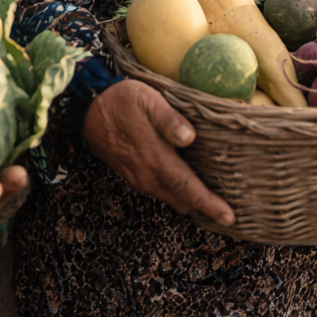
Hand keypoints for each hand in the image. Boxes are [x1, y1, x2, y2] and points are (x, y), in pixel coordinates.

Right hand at [83, 79, 233, 226]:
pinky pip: (160, 192)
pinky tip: (188, 185)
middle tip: (229, 210)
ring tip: (214, 199)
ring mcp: (138, 178)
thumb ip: (168, 118)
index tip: (229, 217)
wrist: (87, 110)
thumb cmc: (121, 100)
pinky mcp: (133, 175)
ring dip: (191, 201)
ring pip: (171, 198)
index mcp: (154, 157)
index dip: (208, 203)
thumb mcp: (146, 99)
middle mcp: (146, 174)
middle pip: (182, 199)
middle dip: (205, 208)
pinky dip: (177, 194)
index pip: (186, 187)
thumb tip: (189, 137)